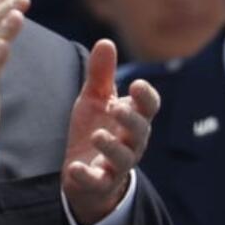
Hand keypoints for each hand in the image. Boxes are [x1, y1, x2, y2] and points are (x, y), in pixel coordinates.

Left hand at [61, 39, 158, 224]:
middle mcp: (131, 142)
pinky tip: (75, 168)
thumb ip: (101, 74)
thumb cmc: (95, 129)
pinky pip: (98, 182)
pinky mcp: (100, 183)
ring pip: (123, 158)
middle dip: (130, 120)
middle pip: (140, 131)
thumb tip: (106, 41)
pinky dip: (87, 176)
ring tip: (96, 135)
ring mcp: (117, 165)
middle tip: (116, 108)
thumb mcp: (95, 100)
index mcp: (133, 119)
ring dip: (111, 146)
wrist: (84, 173)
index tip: (136, 85)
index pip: (149, 107)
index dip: (146, 97)